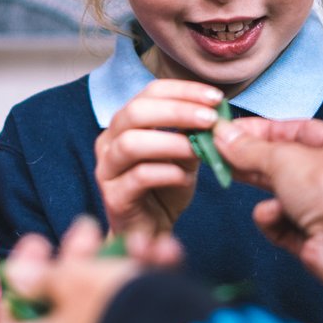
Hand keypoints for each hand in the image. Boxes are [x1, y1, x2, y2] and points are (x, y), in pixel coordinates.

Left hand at [0, 218, 178, 322]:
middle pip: (63, 306)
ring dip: (123, 269)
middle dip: (84, 260)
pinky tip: (167, 258)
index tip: (41, 240)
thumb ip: (41, 276)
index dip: (26, 269)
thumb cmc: (111, 314)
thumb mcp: (72, 281)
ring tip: (144, 242)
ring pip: (104, 311)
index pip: (12, 311)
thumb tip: (14, 275)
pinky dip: (147, 291)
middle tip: (90, 229)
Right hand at [94, 79, 224, 238]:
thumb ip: (193, 133)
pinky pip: (138, 177)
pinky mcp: (113, 197)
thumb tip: (215, 111)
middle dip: (177, 111)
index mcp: (126, 123)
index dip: (183, 91)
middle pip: (135, 112)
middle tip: (209, 119)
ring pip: (130, 143)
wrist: (151, 231)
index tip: (215, 97)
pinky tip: (186, 177)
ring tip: (197, 149)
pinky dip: (166, 173)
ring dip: (170, 142)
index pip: (150, 92)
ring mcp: (107, 169)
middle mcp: (109, 141)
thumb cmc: (166, 187)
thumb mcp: (185, 154)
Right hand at [213, 117, 322, 291]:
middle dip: (253, 159)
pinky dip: (273, 220)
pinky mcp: (314, 237)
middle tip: (221, 152)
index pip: (298, 130)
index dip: (264, 130)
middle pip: (287, 163)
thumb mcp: (285, 158)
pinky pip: (283, 224)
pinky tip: (272, 215)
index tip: (233, 130)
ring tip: (234, 177)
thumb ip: (251, 148)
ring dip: (263, 191)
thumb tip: (225, 136)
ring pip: (282, 194)